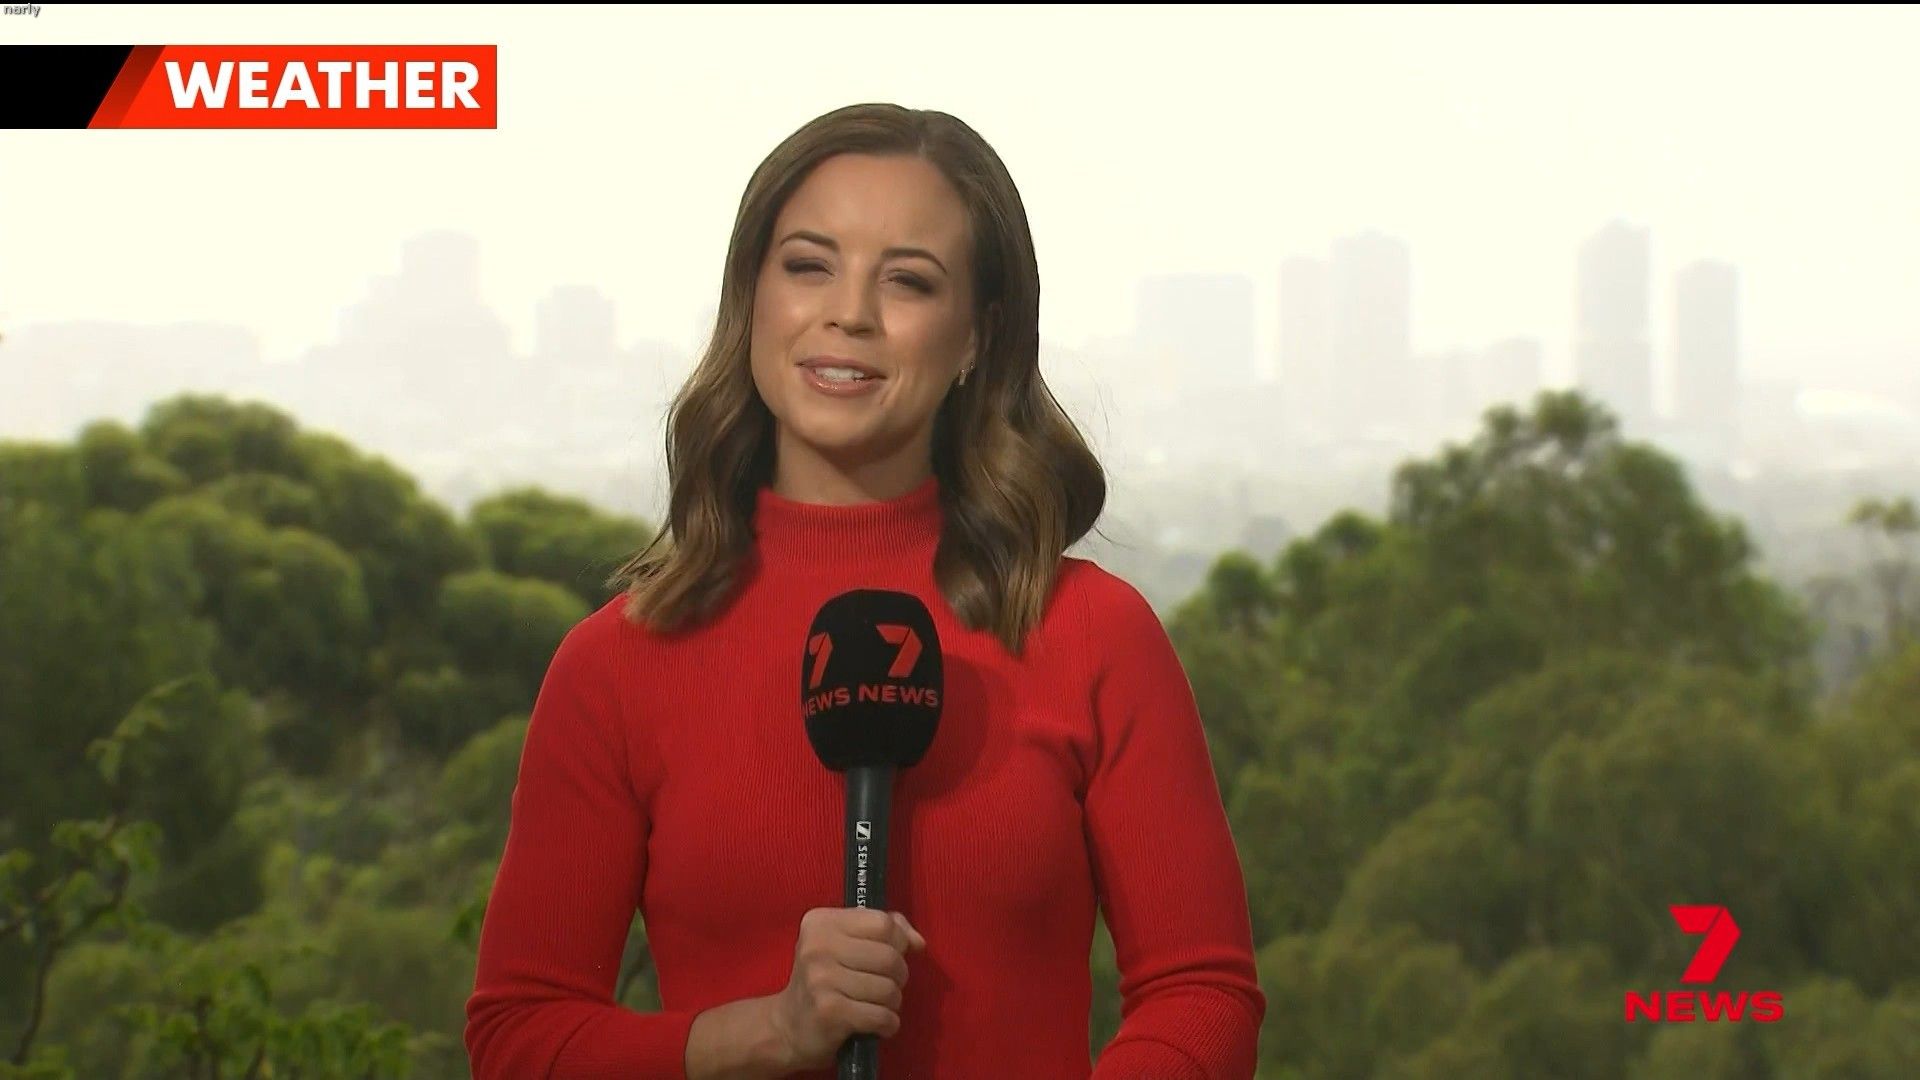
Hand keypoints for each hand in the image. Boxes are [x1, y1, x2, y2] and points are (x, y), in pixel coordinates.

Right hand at [764, 907, 927, 1071]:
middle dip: (898, 976)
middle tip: (885, 985)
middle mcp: (818, 946)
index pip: (883, 923)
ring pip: (888, 989)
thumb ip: (885, 931)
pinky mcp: (829, 1012)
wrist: (787, 1026)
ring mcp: (821, 979)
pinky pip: (881, 1016)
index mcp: (822, 922)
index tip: (891, 955)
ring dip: (893, 1003)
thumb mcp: (846, 944)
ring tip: (878, 1006)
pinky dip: (888, 1024)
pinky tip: (876, 1025)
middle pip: (889, 956)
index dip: (898, 941)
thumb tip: (918, 941)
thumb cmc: (824, 980)